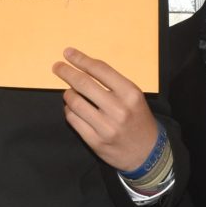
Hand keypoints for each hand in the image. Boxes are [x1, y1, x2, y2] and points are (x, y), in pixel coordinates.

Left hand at [52, 48, 157, 171]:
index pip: (100, 70)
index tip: (68, 53)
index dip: (81, 59)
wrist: (148, 153)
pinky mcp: (96, 141)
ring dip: (68, 94)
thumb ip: (113, 84)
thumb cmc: (137, 119)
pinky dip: (69, 111)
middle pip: (83, 84)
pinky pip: (73, 119)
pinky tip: (72, 108)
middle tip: (57, 67)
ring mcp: (106, 127)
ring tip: (69, 92)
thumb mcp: (134, 97)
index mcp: (130, 94)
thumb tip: (83, 67)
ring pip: (74, 102)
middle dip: (66, 72)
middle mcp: (118, 109)